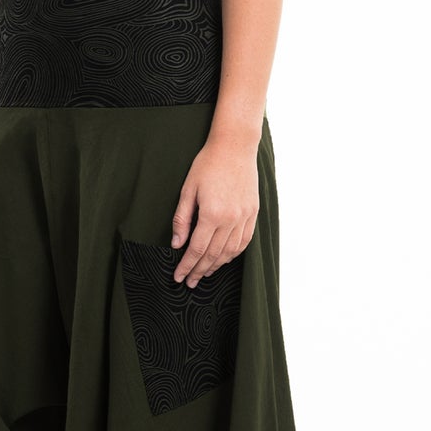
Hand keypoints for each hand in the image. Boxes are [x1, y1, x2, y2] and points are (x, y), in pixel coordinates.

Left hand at [170, 135, 259, 285]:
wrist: (235, 147)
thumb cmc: (207, 165)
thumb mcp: (188, 190)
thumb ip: (182, 219)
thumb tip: (176, 244)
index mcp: (212, 214)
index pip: (196, 249)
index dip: (186, 266)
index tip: (178, 277)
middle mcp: (230, 220)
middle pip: (213, 254)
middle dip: (199, 271)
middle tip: (190, 282)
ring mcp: (244, 217)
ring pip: (230, 251)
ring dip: (216, 265)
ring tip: (205, 273)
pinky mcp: (253, 213)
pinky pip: (244, 241)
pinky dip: (234, 254)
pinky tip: (224, 258)